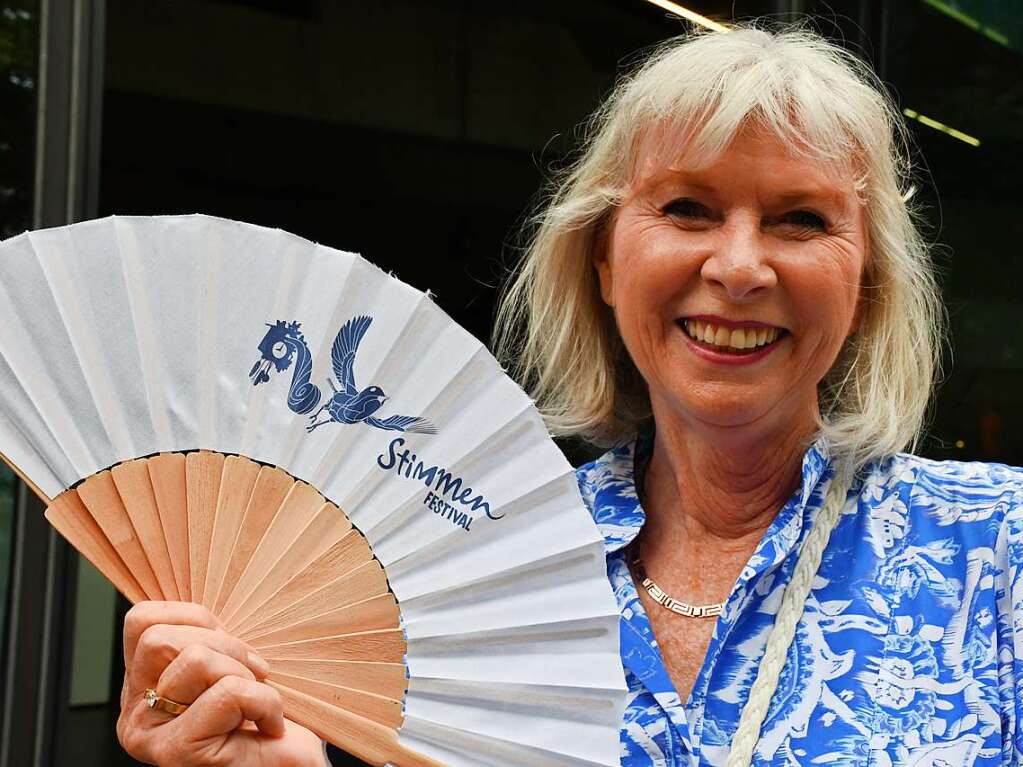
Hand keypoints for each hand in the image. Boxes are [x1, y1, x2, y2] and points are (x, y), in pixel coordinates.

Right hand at [117, 601, 325, 766]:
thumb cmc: (267, 718)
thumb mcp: (237, 664)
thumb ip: (213, 633)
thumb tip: (222, 568)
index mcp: (141, 684)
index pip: (142, 619)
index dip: (197, 618)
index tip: (232, 643)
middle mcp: (134, 712)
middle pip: (161, 637)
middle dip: (225, 644)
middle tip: (254, 673)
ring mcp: (150, 736)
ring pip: (194, 660)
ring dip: (244, 673)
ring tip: (259, 701)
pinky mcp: (177, 754)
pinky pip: (227, 693)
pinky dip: (265, 702)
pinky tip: (271, 726)